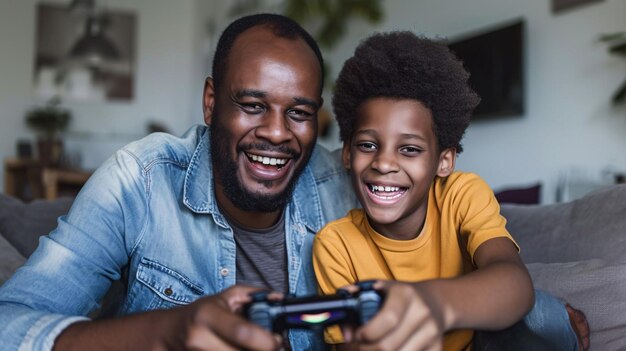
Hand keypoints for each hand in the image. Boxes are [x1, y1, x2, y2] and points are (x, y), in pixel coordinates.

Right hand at [54, 285, 282, 350]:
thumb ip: (254, 295)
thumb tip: (280, 299)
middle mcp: (199, 339)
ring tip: (257, 347)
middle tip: (273, 347)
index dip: (266, 341)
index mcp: (207, 315)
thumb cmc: (200, 313)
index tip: (277, 341)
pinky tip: (238, 350)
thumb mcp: (224, 297)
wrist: (167, 335)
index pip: (243, 332)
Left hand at [341, 280, 444, 350]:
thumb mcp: (379, 290)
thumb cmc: (399, 297)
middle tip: (354, 348)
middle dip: (365, 350)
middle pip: (388, 346)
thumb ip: (356, 303)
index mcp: (405, 294)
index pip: (388, 319)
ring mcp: (432, 332)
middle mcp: (421, 312)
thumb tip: (345, 333)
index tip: (357, 336)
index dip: (367, 333)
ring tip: (366, 350)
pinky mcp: (437, 347)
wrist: (435, 301)